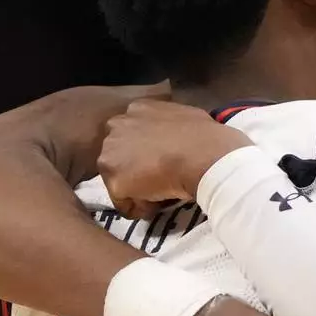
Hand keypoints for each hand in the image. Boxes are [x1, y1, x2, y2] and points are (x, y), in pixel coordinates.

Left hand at [98, 99, 252, 218]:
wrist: (204, 156)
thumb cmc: (204, 135)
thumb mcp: (184, 117)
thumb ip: (168, 125)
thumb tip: (175, 138)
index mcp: (137, 109)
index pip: (130, 132)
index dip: (144, 149)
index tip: (159, 159)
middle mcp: (116, 127)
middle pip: (117, 154)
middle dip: (133, 166)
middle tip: (157, 176)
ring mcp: (111, 154)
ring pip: (118, 178)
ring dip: (135, 187)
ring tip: (159, 192)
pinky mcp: (114, 181)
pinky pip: (124, 202)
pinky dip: (140, 206)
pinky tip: (158, 204)